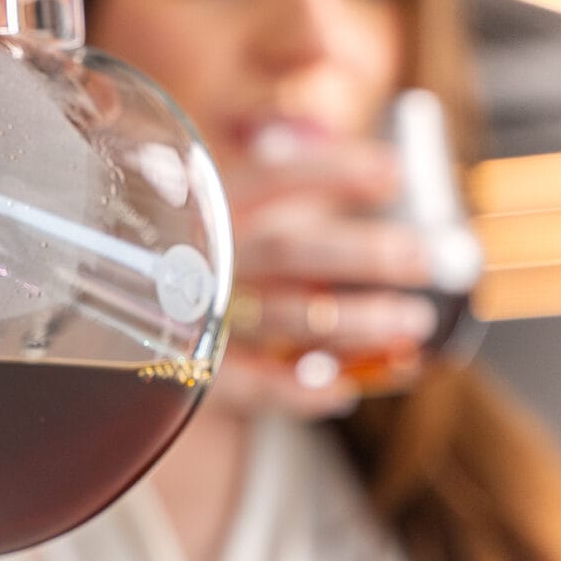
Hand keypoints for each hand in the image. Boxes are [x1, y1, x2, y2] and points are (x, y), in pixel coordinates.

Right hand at [212, 130, 437, 419]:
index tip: (395, 174)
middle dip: (362, 254)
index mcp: (215, 208)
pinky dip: (299, 391)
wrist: (136, 333)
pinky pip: (252, 386)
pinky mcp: (198, 375)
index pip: (273, 177)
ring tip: (412, 321)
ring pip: (283, 317)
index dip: (334, 171)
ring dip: (354, 321)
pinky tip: (345, 389)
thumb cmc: (216, 265)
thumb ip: (297, 193)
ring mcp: (199, 317)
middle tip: (424, 259)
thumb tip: (389, 168)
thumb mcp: (239, 216)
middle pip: (287, 250)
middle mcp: (207, 258)